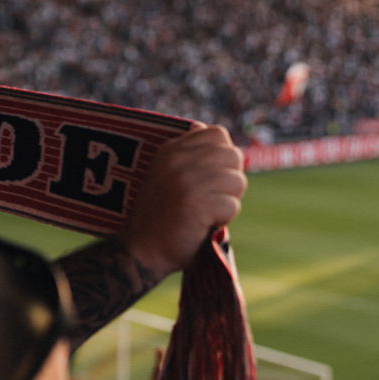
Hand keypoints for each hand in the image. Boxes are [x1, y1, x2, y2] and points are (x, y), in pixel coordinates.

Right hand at [118, 123, 245, 275]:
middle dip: (228, 180)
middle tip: (208, 199)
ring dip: (227, 201)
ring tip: (204, 212)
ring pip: (238, 181)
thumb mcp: (164, 173)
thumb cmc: (160, 214)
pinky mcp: (197, 205)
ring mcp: (187, 182)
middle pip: (233, 156)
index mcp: (170, 150)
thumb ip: (186, 153)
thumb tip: (205, 129)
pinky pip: (233, 205)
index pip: (218, 134)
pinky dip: (223, 219)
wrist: (141, 250)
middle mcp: (178, 161)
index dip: (221, 156)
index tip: (207, 178)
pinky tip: (203, 224)